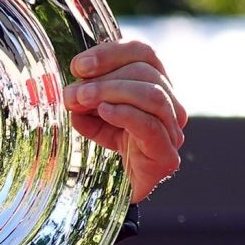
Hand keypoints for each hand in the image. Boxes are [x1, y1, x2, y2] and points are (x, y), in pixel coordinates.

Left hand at [66, 38, 184, 202]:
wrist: (118, 191)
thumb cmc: (109, 146)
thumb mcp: (91, 115)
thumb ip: (85, 99)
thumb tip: (74, 90)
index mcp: (154, 86)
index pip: (144, 53)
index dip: (112, 52)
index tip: (78, 65)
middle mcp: (170, 105)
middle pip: (146, 72)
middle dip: (104, 78)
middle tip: (72, 92)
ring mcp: (172, 130)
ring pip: (152, 94)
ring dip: (111, 92)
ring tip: (81, 101)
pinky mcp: (166, 156)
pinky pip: (149, 125)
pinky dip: (124, 113)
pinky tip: (103, 112)